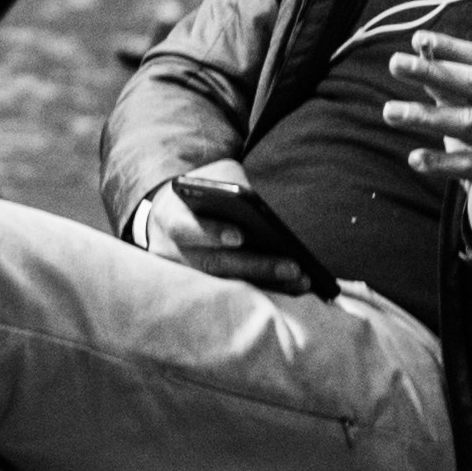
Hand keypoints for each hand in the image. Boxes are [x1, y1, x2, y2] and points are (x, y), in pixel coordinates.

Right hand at [133, 164, 316, 293]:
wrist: (173, 212)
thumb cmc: (201, 190)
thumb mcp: (211, 177)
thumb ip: (229, 184)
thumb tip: (261, 208)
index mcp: (169, 218)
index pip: (185, 228)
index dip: (211, 233)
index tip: (240, 237)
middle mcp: (173, 253)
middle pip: (214, 264)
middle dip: (256, 266)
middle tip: (293, 266)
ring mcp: (188, 275)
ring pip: (228, 284)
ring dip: (267, 282)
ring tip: (302, 279)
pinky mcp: (206, 288)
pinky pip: (238, 293)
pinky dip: (269, 289)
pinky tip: (298, 286)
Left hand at [385, 30, 471, 243]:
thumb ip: (452, 87)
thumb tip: (419, 52)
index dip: (451, 48)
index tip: (416, 38)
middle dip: (434, 72)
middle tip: (395, 63)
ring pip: (471, 123)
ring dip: (425, 116)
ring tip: (390, 112)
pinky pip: (471, 165)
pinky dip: (440, 160)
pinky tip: (414, 158)